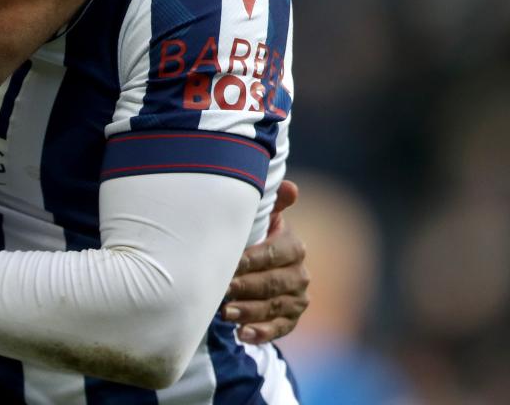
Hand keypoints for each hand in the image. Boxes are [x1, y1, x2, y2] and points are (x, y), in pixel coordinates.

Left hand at [221, 179, 309, 342]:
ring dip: (249, 312)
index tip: (228, 264)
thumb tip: (291, 187)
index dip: (251, 260)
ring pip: (274, 308)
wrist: (258, 264)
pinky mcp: (290, 318)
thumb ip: (273, 202)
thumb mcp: (260, 217)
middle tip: (222, 291)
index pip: (274, 253)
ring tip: (225, 314)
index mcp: (293, 246)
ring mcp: (297, 298)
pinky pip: (279, 329)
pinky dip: (261, 333)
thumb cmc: (252, 235)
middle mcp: (300, 274)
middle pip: (273, 283)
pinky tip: (243, 334)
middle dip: (246, 288)